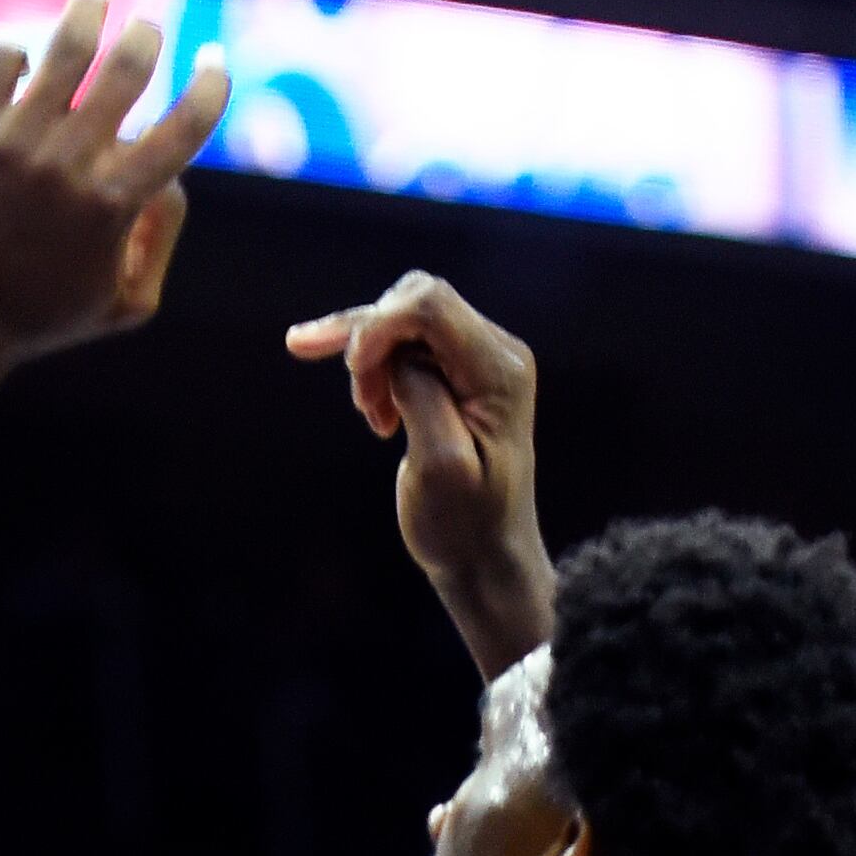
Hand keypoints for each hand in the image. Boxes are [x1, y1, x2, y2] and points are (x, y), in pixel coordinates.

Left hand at [0, 0, 231, 379]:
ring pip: (64, 47)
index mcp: (115, 203)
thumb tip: (171, 175)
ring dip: (88, 9)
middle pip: (128, 66)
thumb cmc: (36, 321)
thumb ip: (162, 238)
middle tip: (147, 26)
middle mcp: (67, 163)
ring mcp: (10, 143)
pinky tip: (21, 64)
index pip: (187, 122)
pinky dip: (16, 53)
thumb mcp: (125, 305)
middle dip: (147, 34)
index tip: (215, 59)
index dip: (213, 82)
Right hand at [284, 271, 552, 675]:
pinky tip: (371, 407)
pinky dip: (376, 367)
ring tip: (371, 416)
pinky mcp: (460, 373)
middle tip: (362, 406)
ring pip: (403, 316)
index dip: (377, 328)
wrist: (487, 556)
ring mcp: (480, 359)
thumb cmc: (463, 523)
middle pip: (415, 300)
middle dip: (369, 339)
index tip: (356, 380)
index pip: (430, 306)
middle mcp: (496, 352)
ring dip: (370, 358)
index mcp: (499, 371)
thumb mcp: (440, 465)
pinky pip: (407, 341)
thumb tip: (393, 353)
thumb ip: (420, 394)